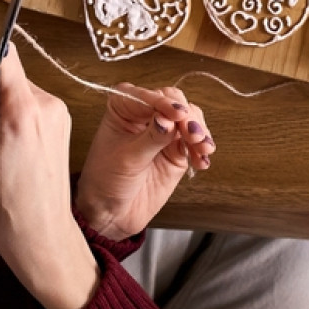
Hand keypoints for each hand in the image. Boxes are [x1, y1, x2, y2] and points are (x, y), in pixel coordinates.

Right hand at [0, 44, 98, 308]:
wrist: (42, 237)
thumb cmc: (7, 207)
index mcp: (25, 111)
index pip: (2, 55)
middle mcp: (47, 106)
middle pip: (5, 75)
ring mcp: (56, 115)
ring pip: (14, 91)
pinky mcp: (59, 126)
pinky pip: (27, 106)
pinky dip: (7, 118)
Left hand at [76, 83, 212, 240]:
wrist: (112, 213)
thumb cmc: (106, 181)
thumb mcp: (127, 159)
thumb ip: (151, 138)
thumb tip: (169, 120)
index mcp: (124, 107)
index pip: (150, 96)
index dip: (165, 104)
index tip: (178, 114)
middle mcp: (146, 113)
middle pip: (175, 102)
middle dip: (187, 117)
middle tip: (194, 135)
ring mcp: (164, 130)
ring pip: (190, 118)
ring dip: (199, 131)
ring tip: (203, 149)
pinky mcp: (177, 149)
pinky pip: (196, 141)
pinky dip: (202, 148)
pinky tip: (202, 160)